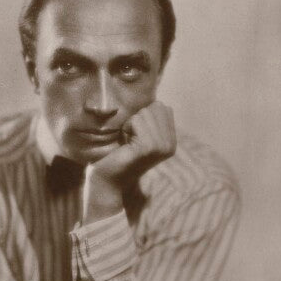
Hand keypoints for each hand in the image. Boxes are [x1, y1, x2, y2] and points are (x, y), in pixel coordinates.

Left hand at [83, 102, 175, 222]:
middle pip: (156, 107)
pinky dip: (126, 129)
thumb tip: (156, 100)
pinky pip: (135, 121)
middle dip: (138, 119)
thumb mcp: (141, 135)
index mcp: (171, 142)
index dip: (144, 117)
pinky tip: (124, 145)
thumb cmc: (119, 154)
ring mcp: (160, 147)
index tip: (137, 136)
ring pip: (145, 113)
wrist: (108, 179)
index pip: (163, 108)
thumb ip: (152, 120)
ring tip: (127, 143)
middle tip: (131, 140)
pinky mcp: (147, 147)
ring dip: (130, 125)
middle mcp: (170, 145)